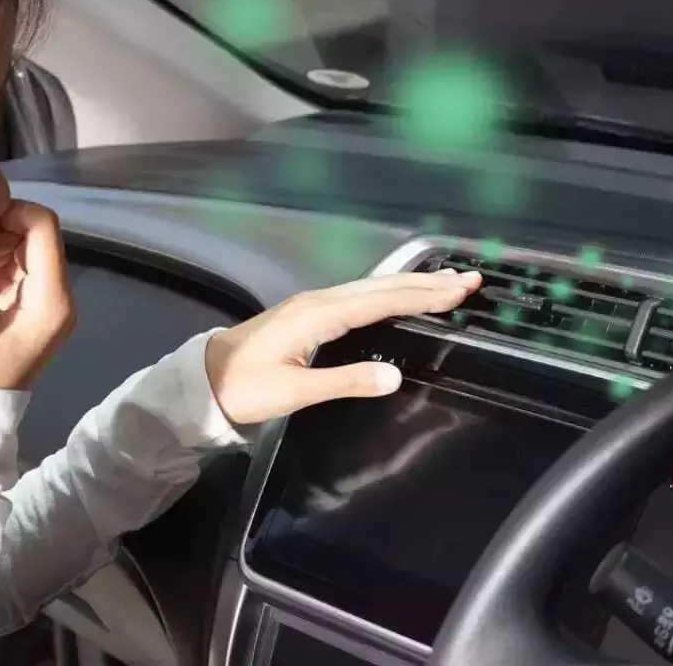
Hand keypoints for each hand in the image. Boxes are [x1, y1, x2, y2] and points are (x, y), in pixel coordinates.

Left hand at [205, 269, 481, 423]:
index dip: (423, 296)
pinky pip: (360, 297)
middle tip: (469, 279)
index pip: (381, 301)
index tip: (459, 290)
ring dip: (411, 285)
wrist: (203, 381)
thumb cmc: (245, 389)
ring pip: (372, 289)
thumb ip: (345, 382)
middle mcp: (320, 301)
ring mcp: (314, 304)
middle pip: (382, 287)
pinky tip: (401, 296)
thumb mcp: (294, 393)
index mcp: (319, 315)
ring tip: (447, 283)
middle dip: (426, 284)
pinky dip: (389, 294)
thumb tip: (394, 376)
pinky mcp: (310, 314)